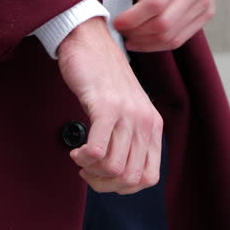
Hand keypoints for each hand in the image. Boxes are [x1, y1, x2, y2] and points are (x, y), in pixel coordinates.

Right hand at [56, 16, 163, 194]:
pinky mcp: (106, 107)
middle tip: (87, 170)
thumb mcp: (125, 111)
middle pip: (130, 179)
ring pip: (115, 169)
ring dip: (91, 171)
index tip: (103, 176)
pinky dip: (83, 158)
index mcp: (153, 127)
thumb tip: (114, 173)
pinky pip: (97, 150)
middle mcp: (145, 122)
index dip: (122, 187)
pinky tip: (76, 149)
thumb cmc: (101, 78)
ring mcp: (127, 114)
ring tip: (80, 158)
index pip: (148, 178)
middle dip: (103, 184)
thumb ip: (127, 138)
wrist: (89, 41)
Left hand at [99, 0, 215, 51]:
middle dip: (137, 32)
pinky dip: (158, 45)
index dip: (133, 17)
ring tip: (129, 37)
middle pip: (163, 24)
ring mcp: (204, 2)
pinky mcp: (206, 13)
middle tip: (121, 30)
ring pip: (171, 37)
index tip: (117, 22)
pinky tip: (142, 40)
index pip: (155, 3)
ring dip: (145, 43)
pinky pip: (179, 40)